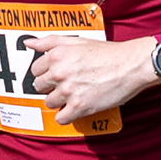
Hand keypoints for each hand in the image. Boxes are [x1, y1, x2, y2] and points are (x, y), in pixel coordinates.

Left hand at [22, 34, 157, 123]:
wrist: (131, 64)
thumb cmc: (107, 52)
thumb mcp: (76, 41)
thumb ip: (49, 41)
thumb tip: (29, 43)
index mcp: (56, 55)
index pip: (35, 70)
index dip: (46, 73)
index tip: (56, 74)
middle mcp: (60, 73)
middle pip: (40, 87)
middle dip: (51, 86)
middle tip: (66, 84)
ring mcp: (69, 91)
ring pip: (49, 102)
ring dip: (59, 101)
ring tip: (73, 94)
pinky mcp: (80, 106)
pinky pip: (61, 118)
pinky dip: (66, 116)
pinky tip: (74, 108)